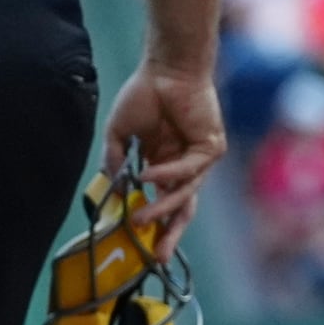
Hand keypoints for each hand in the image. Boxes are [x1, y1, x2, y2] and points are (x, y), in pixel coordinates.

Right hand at [102, 63, 225, 254]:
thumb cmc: (143, 94)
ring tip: (140, 220)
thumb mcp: (119, 134)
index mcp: (163, 163)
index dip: (153, 223)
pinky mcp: (211, 148)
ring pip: (185, 195)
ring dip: (163, 209)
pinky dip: (167, 174)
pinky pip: (188, 170)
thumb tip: (112, 190)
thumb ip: (115, 162)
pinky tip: (147, 175)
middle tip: (158, 258)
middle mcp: (183, 165)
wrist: (165, 67)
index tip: (138, 243)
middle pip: (181, 208)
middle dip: (169, 234)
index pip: (162, 201)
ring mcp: (199, 158)